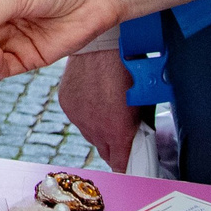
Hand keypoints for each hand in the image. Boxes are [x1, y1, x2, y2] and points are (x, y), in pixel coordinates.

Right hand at [59, 49, 139, 171]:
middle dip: (114, 147)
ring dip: (98, 128)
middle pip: (104, 152)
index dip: (126, 166)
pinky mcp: (66, 104)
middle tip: (121, 133)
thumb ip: (141, 125)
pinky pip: (78, 117)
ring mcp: (78, 117)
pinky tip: (93, 97)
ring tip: (106, 107)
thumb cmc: (130, 67)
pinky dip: (85, 112)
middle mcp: (95, 129)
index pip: (120, 165)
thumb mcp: (144, 101)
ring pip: (90, 134)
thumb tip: (142, 137)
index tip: (129, 164)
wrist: (103, 45)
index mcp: (117, 132)